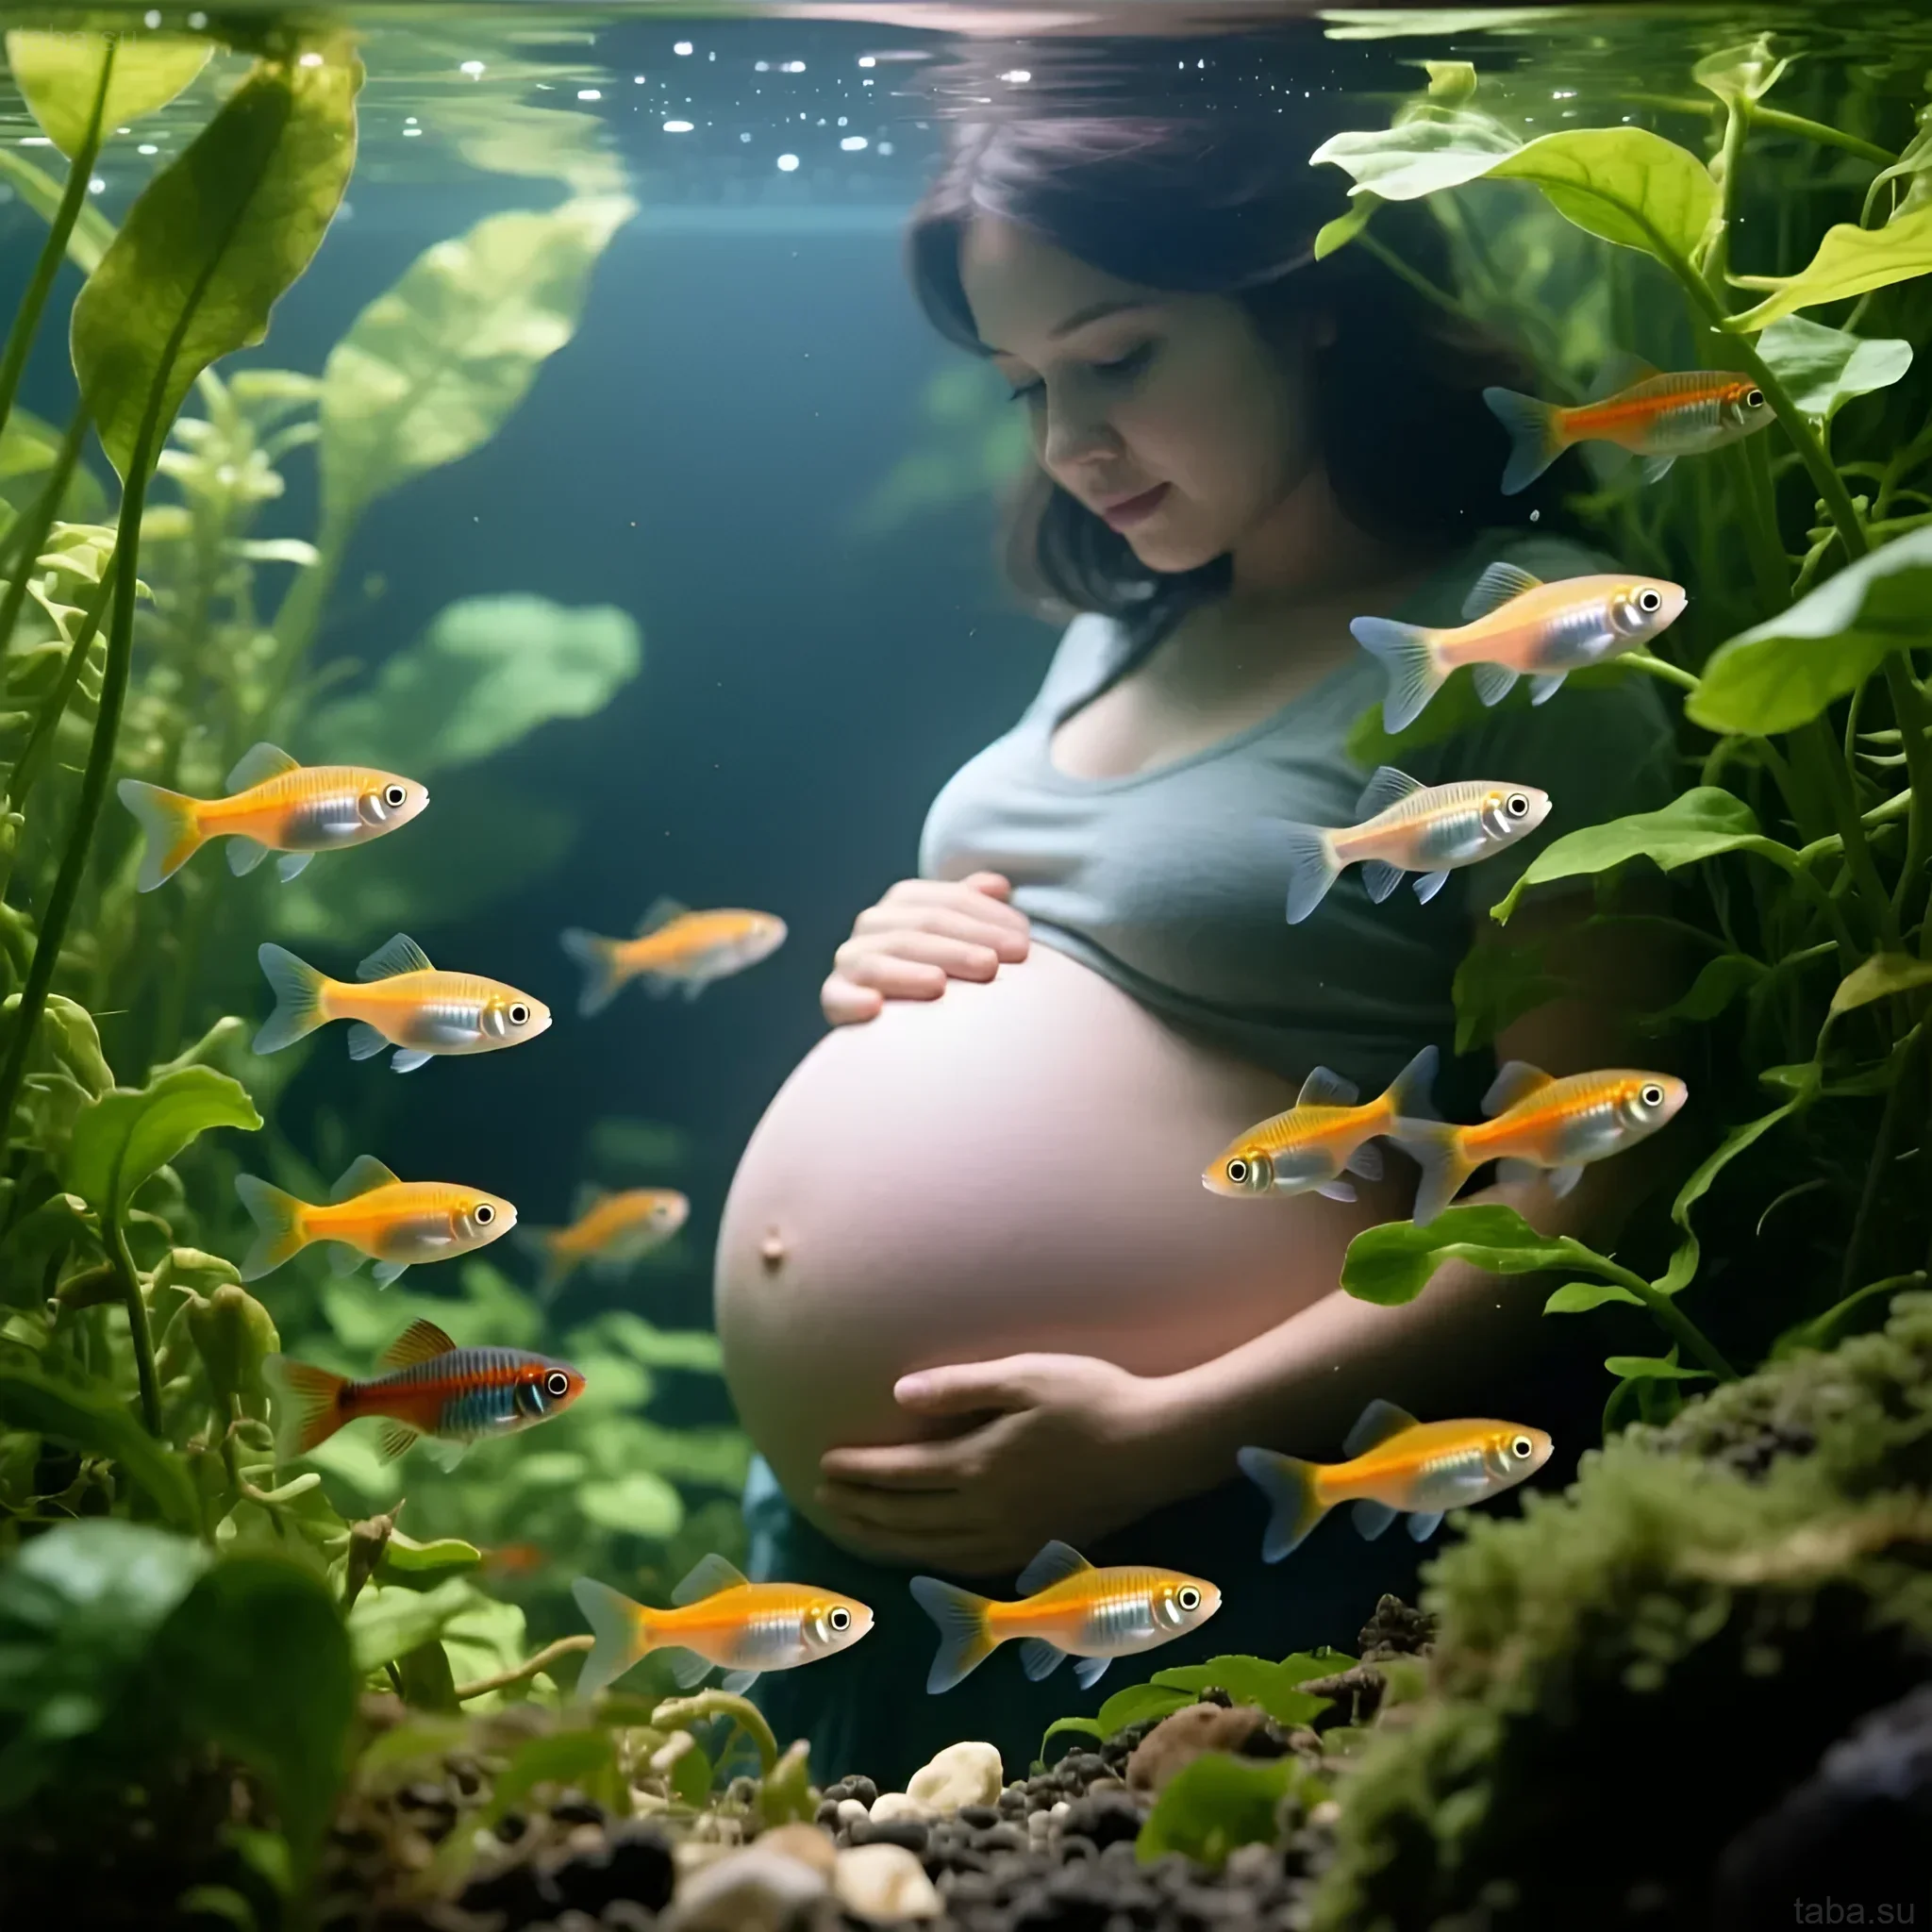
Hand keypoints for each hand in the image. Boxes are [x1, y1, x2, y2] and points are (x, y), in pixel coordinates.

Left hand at [815, 1353, 1184, 1576]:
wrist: (1158, 1448)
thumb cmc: (1093, 1398)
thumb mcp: (1024, 1377)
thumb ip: (960, 1388)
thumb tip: (898, 1395)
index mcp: (979, 1467)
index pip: (900, 1476)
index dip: (858, 1472)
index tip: (824, 1463)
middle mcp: (987, 1513)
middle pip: (905, 1520)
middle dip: (859, 1510)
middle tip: (823, 1498)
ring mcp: (1012, 1538)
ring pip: (929, 1551)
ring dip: (884, 1541)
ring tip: (854, 1528)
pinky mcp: (1035, 1550)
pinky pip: (965, 1565)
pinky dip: (928, 1561)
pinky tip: (920, 1553)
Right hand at [821, 872, 1029, 1026]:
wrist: (896, 1009)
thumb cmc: (940, 965)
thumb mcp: (957, 932)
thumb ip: (974, 905)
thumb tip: (1000, 885)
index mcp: (905, 901)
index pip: (949, 902)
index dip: (987, 917)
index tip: (1023, 941)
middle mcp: (873, 923)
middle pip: (919, 928)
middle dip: (960, 945)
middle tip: (993, 965)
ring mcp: (851, 958)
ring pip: (880, 958)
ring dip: (911, 971)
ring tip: (940, 984)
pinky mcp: (835, 995)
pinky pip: (838, 995)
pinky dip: (853, 1000)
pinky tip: (875, 1008)